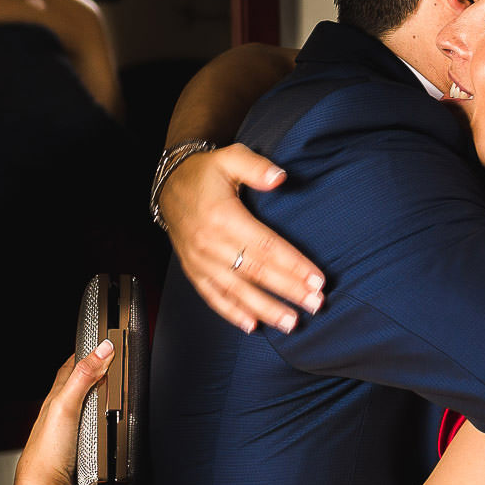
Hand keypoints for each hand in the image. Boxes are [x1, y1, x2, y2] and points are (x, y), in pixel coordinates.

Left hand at [13, 343, 111, 484]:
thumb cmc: (48, 451)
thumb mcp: (66, 405)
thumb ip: (85, 376)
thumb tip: (103, 348)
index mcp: (53, 401)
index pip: (68, 369)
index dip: (83, 354)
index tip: (98, 343)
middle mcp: (58, 416)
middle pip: (75, 388)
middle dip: (90, 374)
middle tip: (107, 363)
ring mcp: (66, 435)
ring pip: (81, 410)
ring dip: (94, 400)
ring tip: (110, 392)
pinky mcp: (75, 452)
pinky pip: (88, 431)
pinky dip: (98, 424)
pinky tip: (105, 428)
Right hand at [159, 144, 325, 333]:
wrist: (167, 186)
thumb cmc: (204, 173)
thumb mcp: (230, 158)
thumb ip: (256, 167)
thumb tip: (281, 178)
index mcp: (223, 217)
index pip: (266, 246)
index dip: (294, 264)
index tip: (317, 279)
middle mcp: (210, 244)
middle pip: (257, 272)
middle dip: (289, 290)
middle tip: (316, 304)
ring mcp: (200, 261)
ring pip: (237, 290)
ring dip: (266, 309)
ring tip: (291, 322)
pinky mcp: (193, 271)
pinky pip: (213, 296)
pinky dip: (232, 313)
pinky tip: (253, 326)